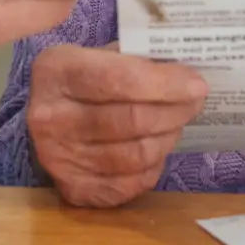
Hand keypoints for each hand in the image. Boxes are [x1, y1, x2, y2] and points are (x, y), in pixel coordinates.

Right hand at [27, 43, 208, 207]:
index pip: (120, 79)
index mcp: (56, 71)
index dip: (166, 84)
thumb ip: (138, 61)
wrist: (46, 119)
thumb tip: (188, 76)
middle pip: (132, 120)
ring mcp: (57, 158)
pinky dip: (152, 167)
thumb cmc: (83, 81)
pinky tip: (155, 150)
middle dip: (175, 111)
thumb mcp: (99, 56)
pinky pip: (131, 184)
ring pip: (136, 155)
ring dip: (167, 139)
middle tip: (194, 103)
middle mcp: (49, 117)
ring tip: (175, 125)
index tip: (197, 85)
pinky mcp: (72, 189)